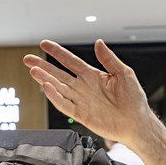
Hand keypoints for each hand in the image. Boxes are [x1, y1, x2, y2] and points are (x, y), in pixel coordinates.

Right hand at [23, 39, 155, 147]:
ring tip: (33, 70)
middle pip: (58, 74)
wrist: (137, 122)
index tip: (44, 44)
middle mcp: (83, 87)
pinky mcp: (81, 115)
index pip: (70, 61)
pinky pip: (64, 105)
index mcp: (92, 76)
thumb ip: (109, 59)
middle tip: (28, 59)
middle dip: (43, 66)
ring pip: (58, 88)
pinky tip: (46, 87)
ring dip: (45, 79)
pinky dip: (55, 97)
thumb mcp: (124, 73)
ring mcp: (80, 100)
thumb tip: (99, 42)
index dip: (57, 52)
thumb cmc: (133, 99)